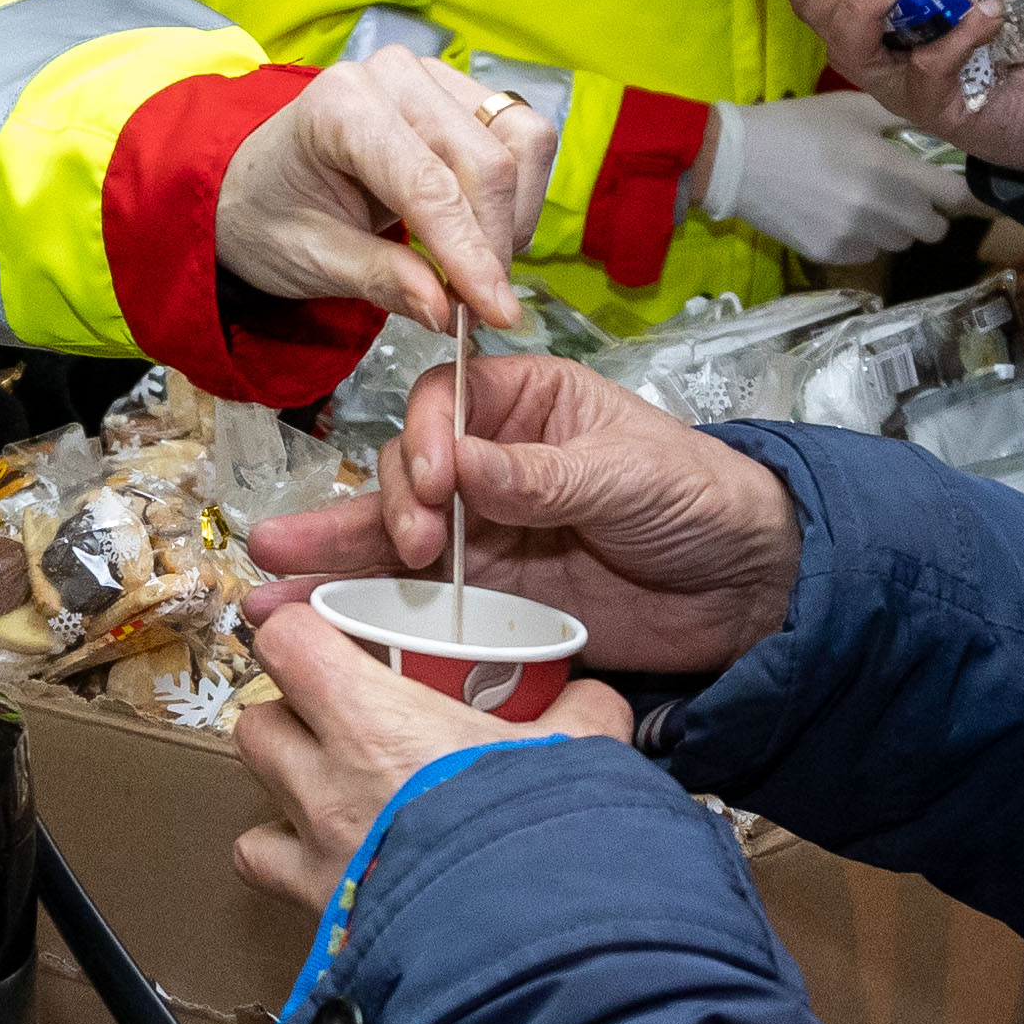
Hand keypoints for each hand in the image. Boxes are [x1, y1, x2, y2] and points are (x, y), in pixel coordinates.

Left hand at [221, 52, 543, 337]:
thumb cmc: (271, 214)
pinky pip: (524, 138)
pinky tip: (481, 233)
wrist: (257, 184)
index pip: (428, 185)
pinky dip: (520, 195)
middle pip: (486, 163)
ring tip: (475, 268)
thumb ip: (380, 280)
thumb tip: (445, 308)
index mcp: (339, 106)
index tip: (496, 312)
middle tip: (479, 311)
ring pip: (521, 143)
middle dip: (493, 246)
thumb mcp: (310, 260)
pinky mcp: (461, 94)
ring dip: (515, 218)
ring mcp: (433, 77)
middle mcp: (392, 75)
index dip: (469, 254)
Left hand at [226, 585, 630, 905]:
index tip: (329, 641)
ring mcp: (315, 842)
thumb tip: (593, 701)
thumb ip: (582, 714)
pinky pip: (261, 862)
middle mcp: (326, 777)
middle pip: (261, 716)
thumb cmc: (536, 835)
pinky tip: (320, 852)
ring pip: (255, 780)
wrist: (525, 936)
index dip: (302, 634)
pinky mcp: (316, 901)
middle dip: (294, 712)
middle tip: (345, 720)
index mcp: (374, 719)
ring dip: (285, 773)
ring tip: (333, 781)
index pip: (288, 641)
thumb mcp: (577, 753)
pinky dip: (278, 852)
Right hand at [249, 354, 803, 679]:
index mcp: (527, 403)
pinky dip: (369, 613)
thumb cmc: (704, 499)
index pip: (448, 403)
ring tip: (269, 588)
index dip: (428, 439)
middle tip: (396, 545)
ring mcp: (487, 535)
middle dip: (377, 509)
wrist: (754, 588)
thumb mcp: (627, 474)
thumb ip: (539, 476)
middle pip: (406, 474)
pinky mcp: (491, 598)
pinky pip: (420, 602)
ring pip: (394, 543)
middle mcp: (493, 463)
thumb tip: (459, 467)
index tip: (438, 484)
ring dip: (335, 563)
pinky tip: (313, 620)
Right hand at [702, 89, 965, 265]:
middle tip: (908, 195)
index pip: (954, 195)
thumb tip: (936, 130)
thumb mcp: (852, 108)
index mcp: (890, 168)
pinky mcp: (831, 255)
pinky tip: (839, 216)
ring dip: (895, 228)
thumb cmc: (797, 126)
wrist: (737, 161)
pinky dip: (863, 239)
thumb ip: (899, 119)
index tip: (956, 188)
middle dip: (928, 213)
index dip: (962, 193)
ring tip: (868, 203)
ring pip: (900, 244)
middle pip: (933, 229)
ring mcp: (855, 236)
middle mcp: (880, 209)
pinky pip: (867, 254)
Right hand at [776, 0, 1023, 173]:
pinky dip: (957, 35)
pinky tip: (988, 13)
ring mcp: (899, 87)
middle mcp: (874, 56)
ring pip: (849, 47)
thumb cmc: (1012, 42)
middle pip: (820, 15)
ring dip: (868, 1)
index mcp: (873, 22)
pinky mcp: (934, 110)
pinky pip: (928, 69)